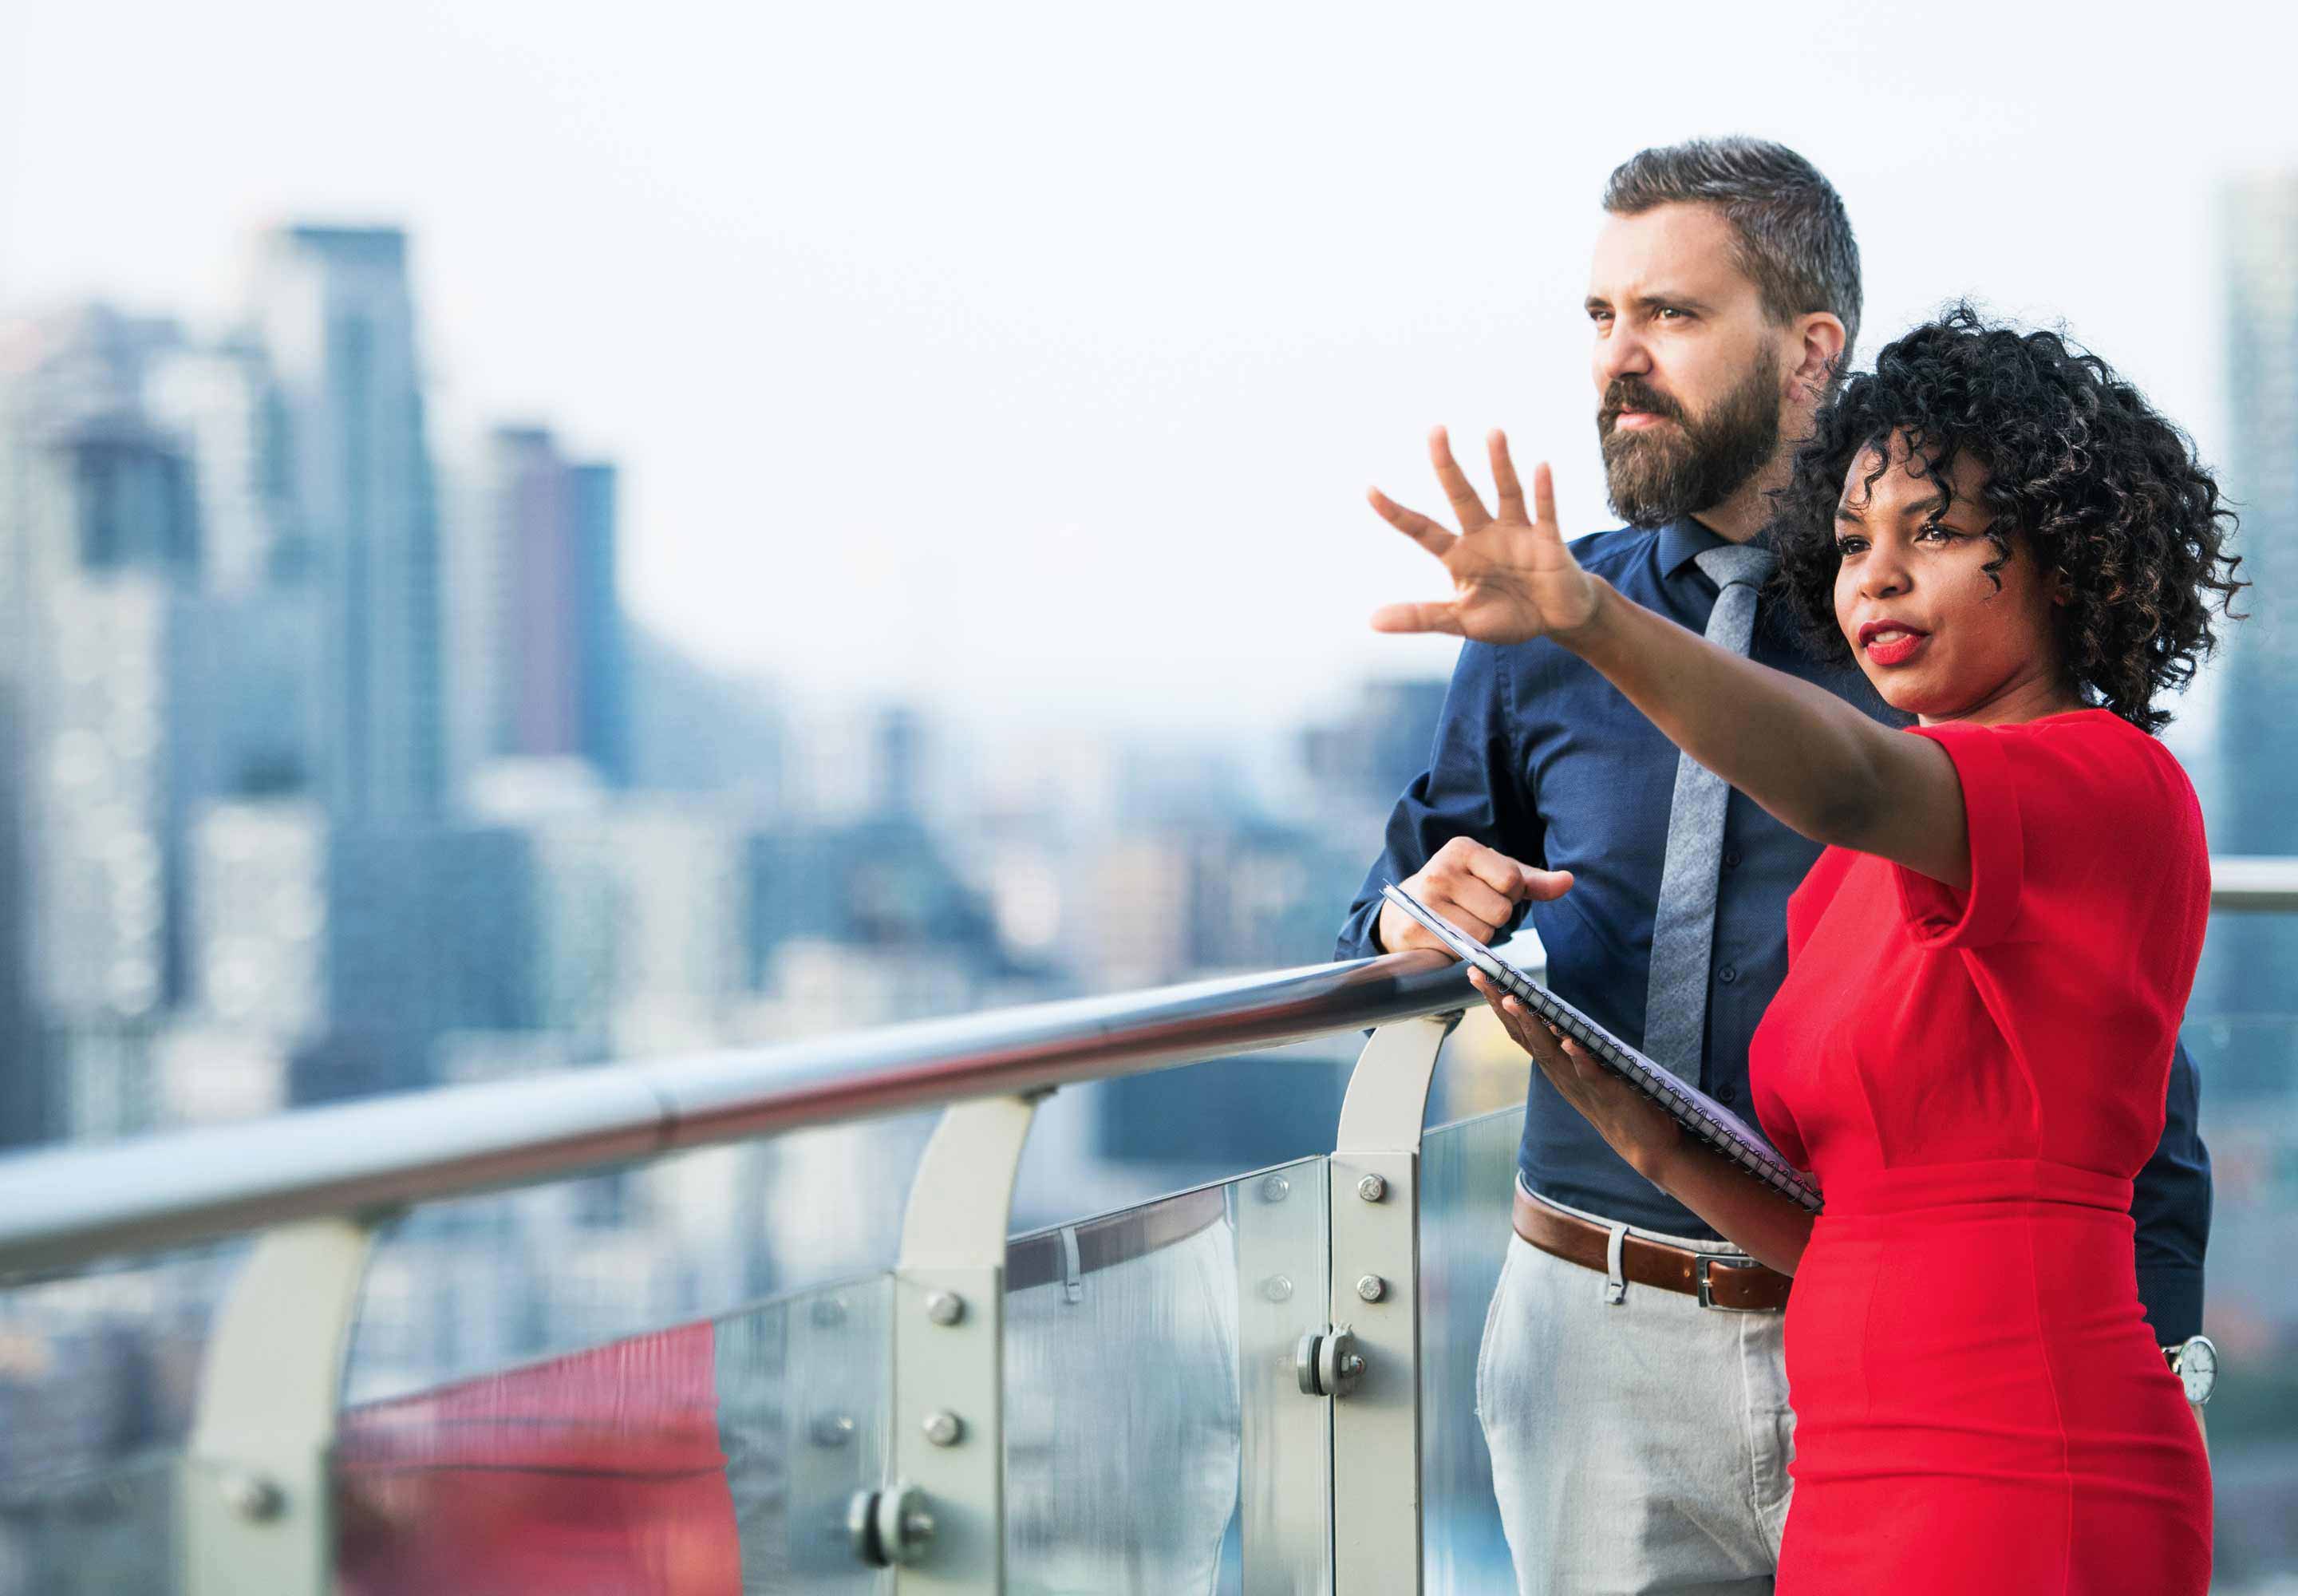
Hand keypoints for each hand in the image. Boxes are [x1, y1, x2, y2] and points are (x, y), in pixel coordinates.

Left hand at [1370, 427, 1603, 645]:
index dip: (1397, 513)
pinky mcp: (1549, 540)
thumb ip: (1421, 618)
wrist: (1556, 620)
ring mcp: (1517, 533)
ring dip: (1500, 465)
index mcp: (1459, 555)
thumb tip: (1372, 621)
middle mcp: (1484, 535)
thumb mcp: (1460, 622)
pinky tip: (1541, 467)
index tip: (1370, 490)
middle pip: (1461, 496)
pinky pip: (1545, 512)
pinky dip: (1543, 491)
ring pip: (1506, 492)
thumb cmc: (1507, 617)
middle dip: (1447, 465)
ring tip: (1493, 433)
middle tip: (1435, 430)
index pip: (1421, 529)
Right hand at [1377, 836, 1572, 954]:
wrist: (1401, 912)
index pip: (1512, 880)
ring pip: (1483, 935)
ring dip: (1477, 936)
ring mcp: (1425, 902)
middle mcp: (1441, 871)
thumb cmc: (1457, 891)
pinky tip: (1444, 937)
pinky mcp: (1416, 930)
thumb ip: (1532, 881)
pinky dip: (1459, 950)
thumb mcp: (1493, 878)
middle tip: (1470, 911)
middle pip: (1501, 911)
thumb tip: (1568, 881)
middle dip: (1493, 918)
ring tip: (1457, 923)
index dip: (1510, 894)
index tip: (1489, 892)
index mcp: (1462, 849)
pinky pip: (1460, 951)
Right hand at [1469, 968, 1681, 1185]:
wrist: (1646, 1145)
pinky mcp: (1609, 1094)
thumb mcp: (1586, 1070)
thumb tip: (1555, 1018)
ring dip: (1531, 1027)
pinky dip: (1578, 1058)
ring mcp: (1581, 1086)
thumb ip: (1570, 1049)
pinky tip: (1568, 1041)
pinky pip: (1590, 1074)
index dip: (1498, 1003)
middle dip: (1499, 1005)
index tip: (1478, 974)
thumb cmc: (1619, 1101)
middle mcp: (1560, 1075)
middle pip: (1524, 1037)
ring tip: (1514, 1001)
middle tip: (1479, 976)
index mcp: (1555, 1066)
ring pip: (1549, 1054)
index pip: (1520, 1031)